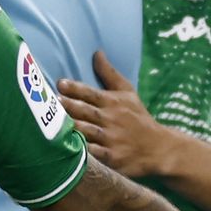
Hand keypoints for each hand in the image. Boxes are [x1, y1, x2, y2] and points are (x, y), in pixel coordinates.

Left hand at [59, 51, 181, 179]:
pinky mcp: (112, 157)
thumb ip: (109, 74)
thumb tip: (97, 53)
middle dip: (70, 106)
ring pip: (88, 131)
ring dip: (73, 127)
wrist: (158, 147)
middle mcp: (110, 119)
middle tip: (53, 101)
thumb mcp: (128, 93)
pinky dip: (84, 151)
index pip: (91, 93)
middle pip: (86, 111)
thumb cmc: (138, 118)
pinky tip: (70, 149)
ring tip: (54, 124)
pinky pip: (95, 153)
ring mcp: (111, 139)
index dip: (75, 88)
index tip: (60, 84)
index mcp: (112, 102)